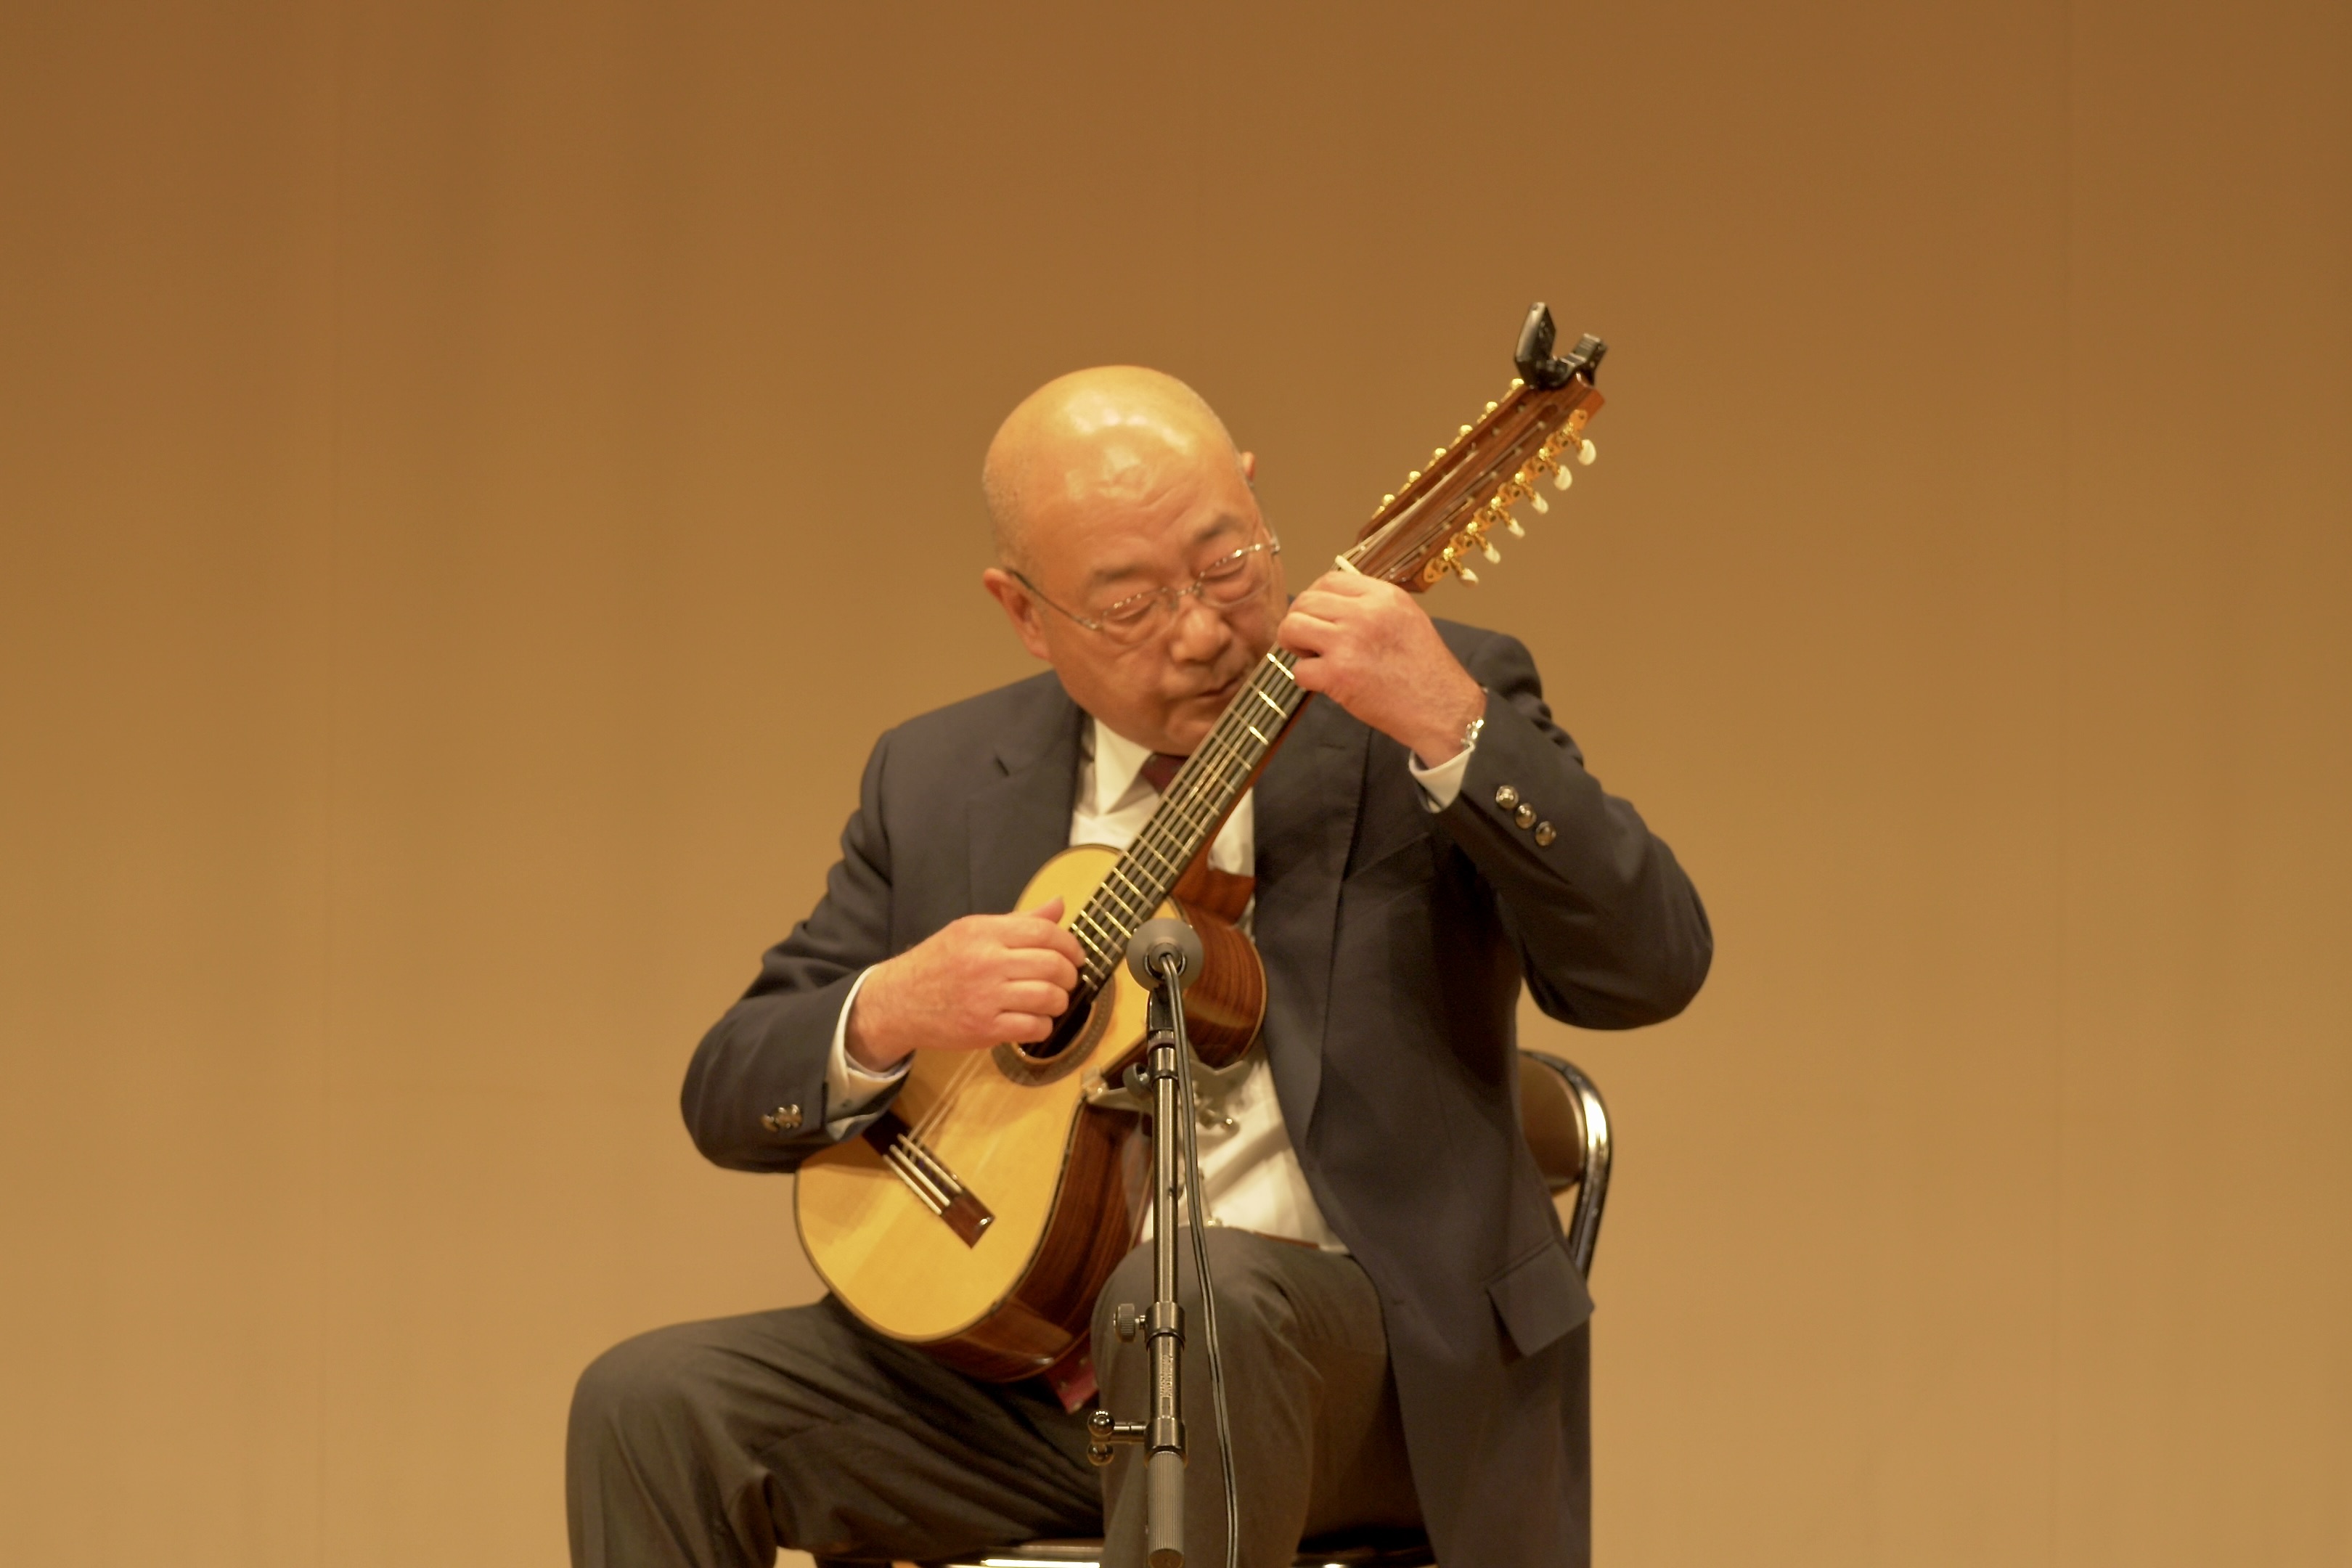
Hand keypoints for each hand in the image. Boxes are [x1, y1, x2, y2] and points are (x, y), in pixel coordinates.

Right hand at [845, 898, 1083, 1069]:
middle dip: (1070, 975)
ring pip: (1048, 998)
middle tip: (1067, 979)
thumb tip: (1058, 906)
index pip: (1043, 932)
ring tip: (1053, 1001)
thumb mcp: (971, 931)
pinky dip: (1043, 1026)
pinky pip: (1033, 1027)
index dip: (1070, 944)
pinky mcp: (985, 1029)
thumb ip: (1018, 921)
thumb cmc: (938, 964)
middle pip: (1052, 965)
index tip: (1075, 955)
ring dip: (1060, 1001)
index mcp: (984, 932)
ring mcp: (986, 997)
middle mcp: (986, 961)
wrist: (899, 1001)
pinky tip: (1035, 1020)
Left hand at [1278, 571, 1484, 764]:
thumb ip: (1372, 606)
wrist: (1443, 709)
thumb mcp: (1407, 618)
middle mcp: (1365, 613)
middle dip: (1299, 621)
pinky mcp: (1338, 675)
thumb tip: (1333, 605)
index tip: (1318, 615)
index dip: (1315, 598)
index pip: (1329, 580)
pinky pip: (1299, 669)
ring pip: (1292, 627)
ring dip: (1294, 644)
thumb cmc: (1426, 670)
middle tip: (1309, 641)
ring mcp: (1349, 643)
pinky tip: (1324, 683)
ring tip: (1312, 657)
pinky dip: (1306, 678)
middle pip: (1305, 601)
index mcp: (1383, 596)